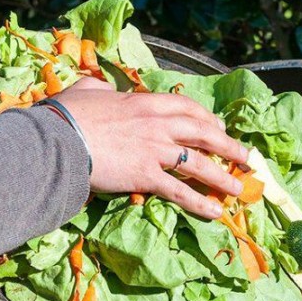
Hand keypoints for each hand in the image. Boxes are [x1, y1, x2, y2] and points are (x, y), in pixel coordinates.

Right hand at [54, 78, 248, 218]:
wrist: (56, 140)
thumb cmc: (66, 115)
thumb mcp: (87, 92)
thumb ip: (100, 89)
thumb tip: (103, 88)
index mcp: (145, 102)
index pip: (186, 107)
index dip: (207, 118)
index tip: (218, 127)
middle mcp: (157, 125)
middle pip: (203, 133)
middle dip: (228, 146)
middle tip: (245, 157)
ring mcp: (154, 151)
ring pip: (199, 163)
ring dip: (222, 176)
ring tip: (238, 188)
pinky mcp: (146, 176)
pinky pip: (180, 191)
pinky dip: (200, 202)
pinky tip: (215, 212)